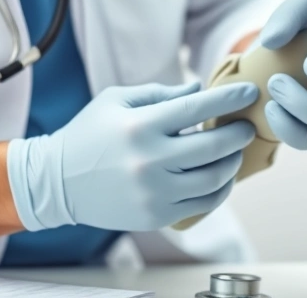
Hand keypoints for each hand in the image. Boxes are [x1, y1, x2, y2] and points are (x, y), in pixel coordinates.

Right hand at [8, 82, 258, 231]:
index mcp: (140, 125)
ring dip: (232, 162)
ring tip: (233, 151)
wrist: (57, 181)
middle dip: (238, 134)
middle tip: (246, 126)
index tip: (249, 93)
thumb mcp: (117, 100)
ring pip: (215, 179)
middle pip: (214, 146)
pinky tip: (221, 175)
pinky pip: (203, 203)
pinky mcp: (156, 216)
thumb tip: (200, 91)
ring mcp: (154, 192)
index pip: (197, 109)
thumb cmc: (89, 134)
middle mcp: (149, 160)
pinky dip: (220, 188)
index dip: (228, 99)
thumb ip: (161, 94)